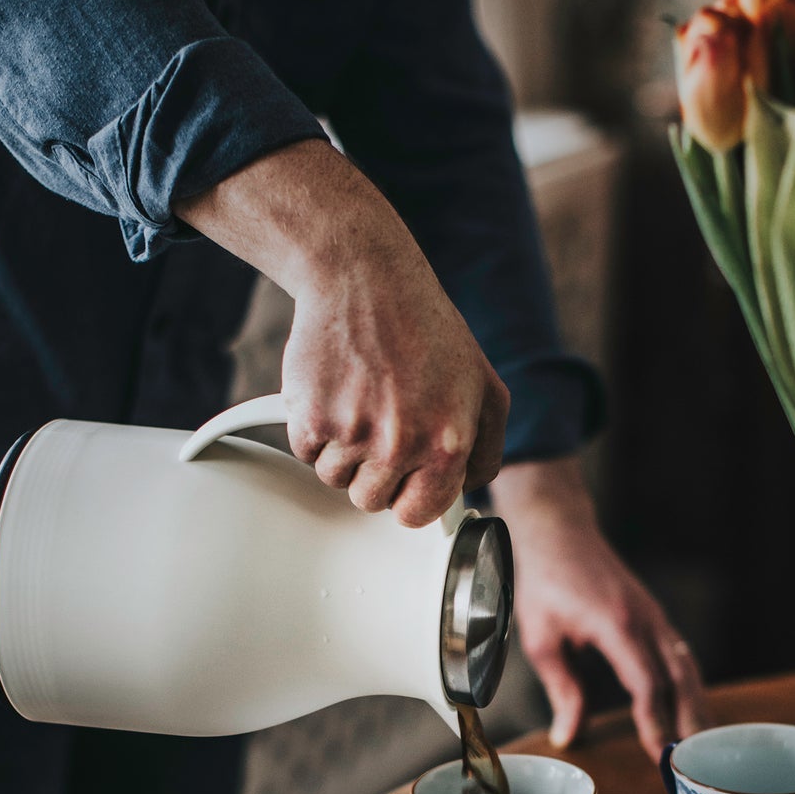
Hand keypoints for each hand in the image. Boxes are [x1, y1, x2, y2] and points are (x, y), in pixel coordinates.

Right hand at [177, 140, 507, 525]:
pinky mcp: (311, 417)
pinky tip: (335, 391)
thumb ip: (488, 447)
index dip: (407, 498)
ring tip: (360, 400)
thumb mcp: (484, 385)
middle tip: (380, 424)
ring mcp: (353, 432)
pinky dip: (314, 429)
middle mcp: (400, 443)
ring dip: (342, 449)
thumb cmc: (425, 327)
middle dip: (373, 471)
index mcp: (447, 443)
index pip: (416, 515)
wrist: (365, 278)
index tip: (403, 481)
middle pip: (370, 501)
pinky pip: (306, 452)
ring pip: (334, 478)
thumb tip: (469, 489)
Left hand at [489, 457, 709, 759]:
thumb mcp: (542, 639)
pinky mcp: (654, 616)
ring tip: (700, 745)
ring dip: (696, 706)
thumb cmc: (545, 581)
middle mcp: (644, 621)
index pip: (647, 683)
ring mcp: (654, 616)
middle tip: (692, 764)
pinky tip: (691, 708)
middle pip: (680, 679)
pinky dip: (689, 685)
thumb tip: (568, 736)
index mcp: (616, 626)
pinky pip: (680, 654)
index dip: (655, 722)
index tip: (660, 755)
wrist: (559, 531)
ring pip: (686, 667)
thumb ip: (561, 689)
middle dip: (689, 723)